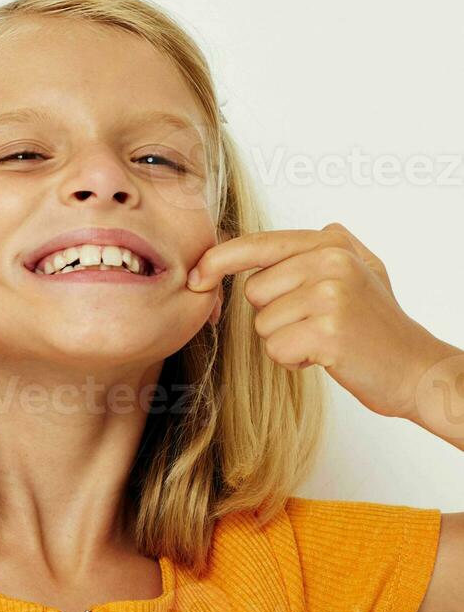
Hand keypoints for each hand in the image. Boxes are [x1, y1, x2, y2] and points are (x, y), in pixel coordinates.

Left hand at [187, 223, 446, 419]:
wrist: (415, 368)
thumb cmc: (375, 325)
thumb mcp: (356, 271)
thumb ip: (315, 252)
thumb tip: (267, 243)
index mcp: (333, 242)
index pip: (258, 244)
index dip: (218, 260)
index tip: (195, 277)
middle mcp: (332, 260)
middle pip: (254, 291)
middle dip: (274, 315)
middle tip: (317, 323)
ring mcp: (332, 293)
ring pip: (262, 323)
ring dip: (285, 340)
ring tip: (325, 339)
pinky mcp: (328, 330)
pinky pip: (275, 348)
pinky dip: (293, 360)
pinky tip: (326, 356)